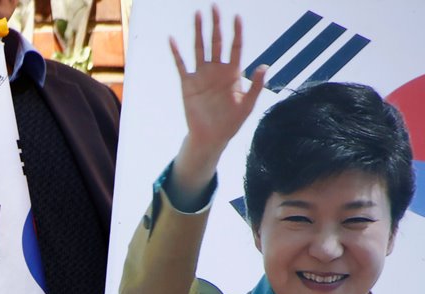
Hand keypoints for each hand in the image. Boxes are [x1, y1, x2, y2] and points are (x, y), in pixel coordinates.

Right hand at [169, 5, 265, 200]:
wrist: (210, 137)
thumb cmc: (231, 123)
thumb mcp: (248, 105)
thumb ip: (256, 86)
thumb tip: (265, 65)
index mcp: (233, 73)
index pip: (236, 47)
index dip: (236, 32)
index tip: (236, 17)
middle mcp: (217, 70)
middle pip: (216, 42)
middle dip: (216, 24)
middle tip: (214, 6)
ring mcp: (201, 75)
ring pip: (199, 48)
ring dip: (198, 32)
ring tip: (197, 14)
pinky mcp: (187, 84)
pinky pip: (181, 65)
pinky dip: (176, 52)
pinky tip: (172, 39)